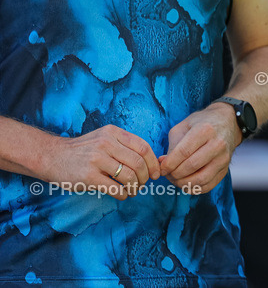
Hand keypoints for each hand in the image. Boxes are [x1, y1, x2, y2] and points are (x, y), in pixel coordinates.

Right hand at [40, 125, 159, 200]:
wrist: (51, 156)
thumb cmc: (83, 150)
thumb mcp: (104, 138)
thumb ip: (124, 145)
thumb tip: (151, 163)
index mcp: (113, 133)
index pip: (143, 147)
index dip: (153, 163)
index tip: (156, 174)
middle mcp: (106, 143)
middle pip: (139, 163)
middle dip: (145, 178)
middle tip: (143, 185)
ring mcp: (97, 159)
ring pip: (129, 176)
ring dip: (135, 187)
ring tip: (132, 191)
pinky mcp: (88, 176)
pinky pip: (115, 188)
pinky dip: (123, 194)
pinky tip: (122, 195)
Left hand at [159, 102, 240, 193]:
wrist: (227, 122)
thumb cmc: (202, 123)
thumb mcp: (183, 127)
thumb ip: (172, 146)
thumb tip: (163, 163)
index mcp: (205, 130)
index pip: (183, 152)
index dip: (168, 164)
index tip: (161, 168)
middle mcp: (218, 144)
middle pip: (191, 166)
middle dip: (174, 174)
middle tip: (167, 174)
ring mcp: (224, 158)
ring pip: (200, 179)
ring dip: (183, 183)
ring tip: (175, 179)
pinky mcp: (226, 168)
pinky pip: (208, 186)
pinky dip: (194, 188)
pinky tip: (186, 182)